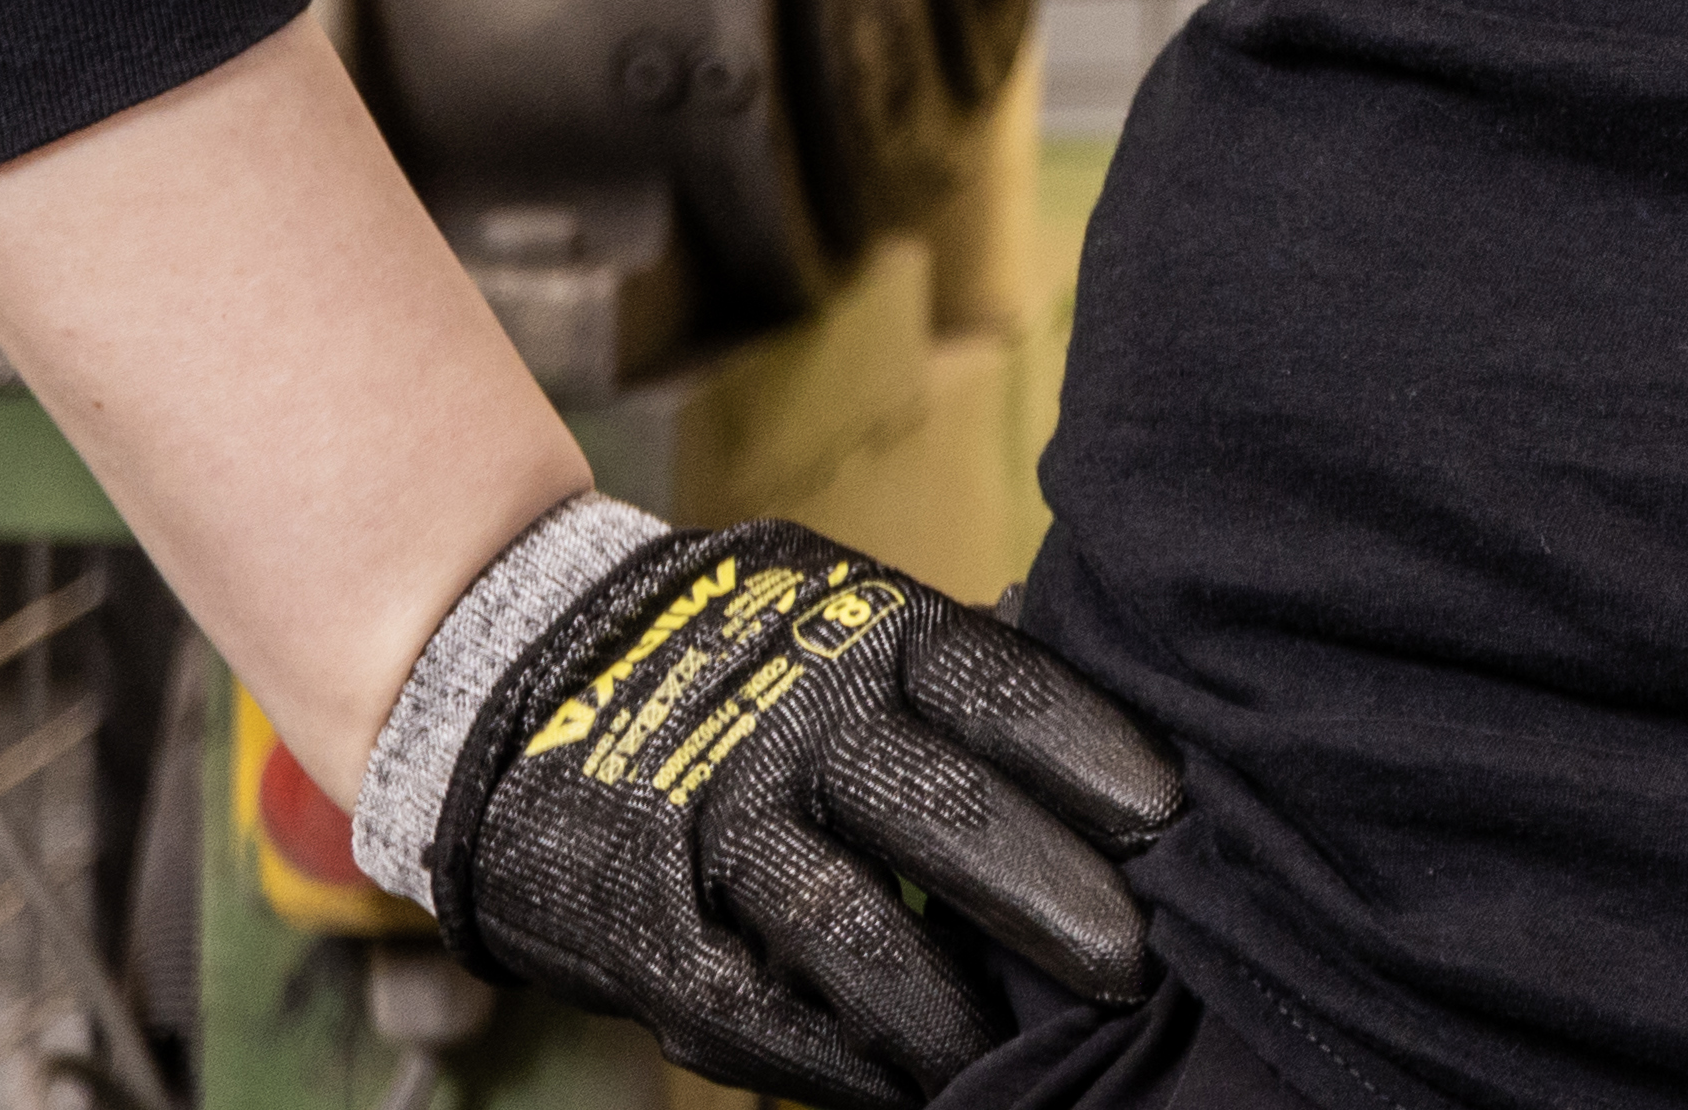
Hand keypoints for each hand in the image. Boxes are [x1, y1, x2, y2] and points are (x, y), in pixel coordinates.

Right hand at [401, 505, 1177, 1105]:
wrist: (515, 677)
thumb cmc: (750, 664)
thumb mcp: (850, 624)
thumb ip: (966, 678)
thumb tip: (1129, 748)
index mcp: (865, 634)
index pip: (1005, 689)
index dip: (1094, 755)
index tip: (1173, 822)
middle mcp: (792, 723)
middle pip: (943, 812)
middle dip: (1049, 900)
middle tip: (1135, 965)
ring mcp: (711, 823)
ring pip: (851, 927)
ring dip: (949, 1012)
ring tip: (1026, 1058)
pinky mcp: (644, 922)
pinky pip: (753, 1011)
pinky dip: (839, 1065)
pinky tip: (912, 1094)